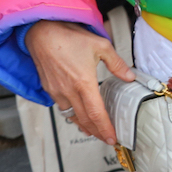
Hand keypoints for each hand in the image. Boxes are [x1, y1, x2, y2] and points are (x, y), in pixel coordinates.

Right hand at [30, 20, 132, 145]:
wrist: (41, 32)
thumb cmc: (69, 37)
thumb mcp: (101, 46)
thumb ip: (117, 64)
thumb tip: (129, 77)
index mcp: (83, 83)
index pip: (96, 113)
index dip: (105, 128)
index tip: (113, 138)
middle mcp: (68, 91)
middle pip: (84, 120)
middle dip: (97, 132)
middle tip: (107, 138)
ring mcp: (56, 91)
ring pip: (72, 115)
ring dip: (84, 125)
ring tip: (94, 131)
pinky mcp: (49, 88)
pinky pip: (62, 107)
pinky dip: (72, 114)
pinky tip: (78, 114)